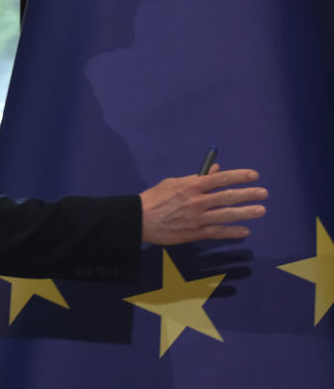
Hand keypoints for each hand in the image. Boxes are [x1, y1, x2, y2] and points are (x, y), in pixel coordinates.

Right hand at [140, 165, 266, 244]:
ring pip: (227, 215)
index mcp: (192, 186)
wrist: (140, 220)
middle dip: (248, 194)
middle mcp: (198, 201)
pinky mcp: (195, 233)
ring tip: (261, 210)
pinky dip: (232, 232)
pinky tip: (244, 231)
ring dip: (246, 212)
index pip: (221, 178)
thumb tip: (215, 171)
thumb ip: (195, 178)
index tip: (254, 175)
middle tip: (263, 193)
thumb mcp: (173, 183)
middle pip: (228, 196)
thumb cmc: (155, 198)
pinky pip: (218, 232)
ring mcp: (198, 218)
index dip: (239, 176)